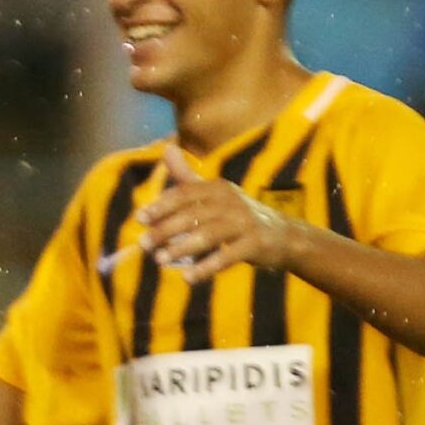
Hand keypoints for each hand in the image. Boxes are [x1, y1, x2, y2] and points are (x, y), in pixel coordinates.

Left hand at [140, 143, 294, 281]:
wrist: (284, 235)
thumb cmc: (237, 214)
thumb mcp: (213, 193)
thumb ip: (186, 177)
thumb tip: (166, 147)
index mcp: (217, 188)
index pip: (185, 194)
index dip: (161, 206)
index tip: (140, 218)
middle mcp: (231, 202)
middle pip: (193, 215)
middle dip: (165, 229)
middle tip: (144, 244)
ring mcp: (245, 223)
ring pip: (208, 235)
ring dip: (182, 248)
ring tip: (160, 260)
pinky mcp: (256, 244)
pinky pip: (228, 256)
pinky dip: (207, 267)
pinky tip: (188, 278)